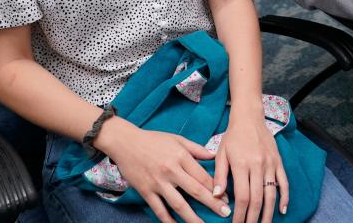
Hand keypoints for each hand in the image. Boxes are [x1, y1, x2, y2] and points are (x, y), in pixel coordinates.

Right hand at [97, 118, 230, 222]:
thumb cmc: (153, 139)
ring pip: (179, 204)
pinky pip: (159, 209)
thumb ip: (196, 149)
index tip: (226, 198)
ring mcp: (158, 183)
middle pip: (196, 191)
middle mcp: (171, 171)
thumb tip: (213, 156)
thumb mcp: (177, 139)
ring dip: (193, 218)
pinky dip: (168, 220)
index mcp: (181, 157)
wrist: (125, 142)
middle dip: (212, 204)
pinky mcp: (145, 191)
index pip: (203, 176)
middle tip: (225, 214)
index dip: (217, 189)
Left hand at [213, 117, 288, 222]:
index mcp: (242, 164)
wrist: (250, 117)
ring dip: (268, 213)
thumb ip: (219, 175)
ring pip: (271, 193)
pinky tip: (282, 210)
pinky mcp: (278, 161)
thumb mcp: (221, 153)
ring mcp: (270, 164)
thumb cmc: (232, 136)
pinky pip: (284, 182)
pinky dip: (284, 197)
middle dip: (254, 218)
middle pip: (258, 198)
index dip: (240, 214)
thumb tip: (216, 196)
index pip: (243, 196)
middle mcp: (258, 165)